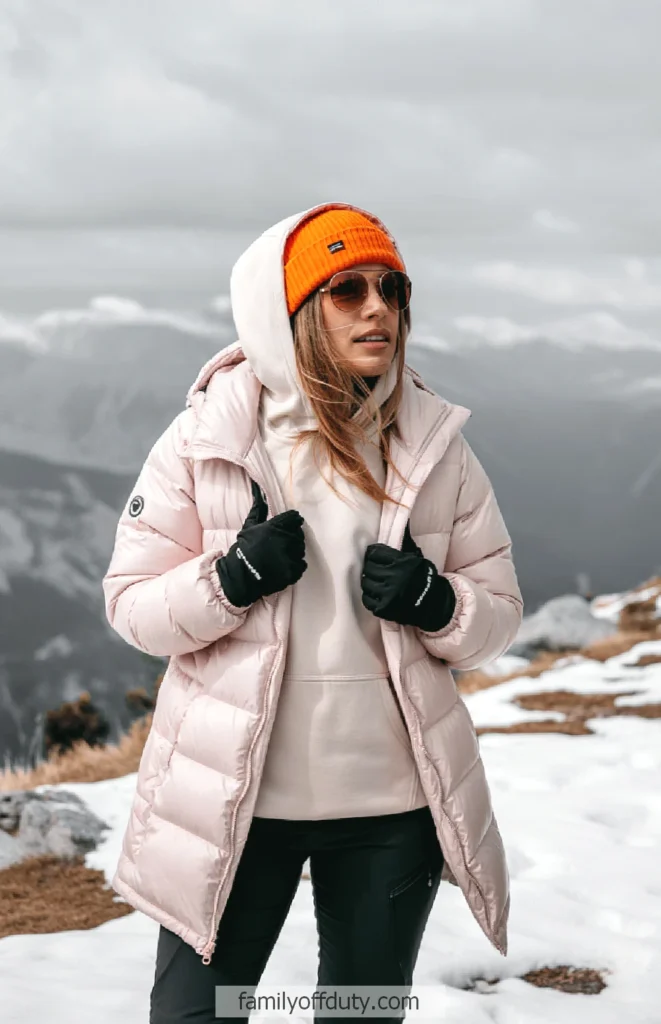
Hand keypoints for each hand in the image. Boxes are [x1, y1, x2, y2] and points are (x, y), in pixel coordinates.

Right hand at [216, 481, 306, 606]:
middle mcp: (284, 540)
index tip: (286, 527)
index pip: (295, 517)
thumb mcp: (249, 527)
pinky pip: (302, 564)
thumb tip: (259, 491)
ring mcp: (290, 557)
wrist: (240, 576)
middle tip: (279, 545)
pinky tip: (283, 566)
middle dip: (292, 537)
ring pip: (301, 549)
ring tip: (280, 556)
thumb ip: (259, 510)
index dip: (291, 522)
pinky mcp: (293, 571)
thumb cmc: (243, 550)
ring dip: (294, 551)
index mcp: (275, 527)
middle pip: (299, 534)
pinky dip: (295, 566)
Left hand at [361, 522, 455, 631]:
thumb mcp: (416, 556)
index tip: (377, 557)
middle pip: (368, 568)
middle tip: (378, 571)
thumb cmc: (422, 576)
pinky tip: (378, 594)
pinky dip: (370, 596)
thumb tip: (404, 519)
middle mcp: (394, 577)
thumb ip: (404, 541)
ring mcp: (388, 594)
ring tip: (378, 582)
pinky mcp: (384, 609)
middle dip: (371, 568)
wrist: (432, 603)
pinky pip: (367, 599)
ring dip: (370, 582)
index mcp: (401, 562)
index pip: (374, 553)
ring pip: (366, 583)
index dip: (374, 554)